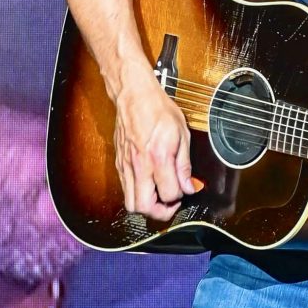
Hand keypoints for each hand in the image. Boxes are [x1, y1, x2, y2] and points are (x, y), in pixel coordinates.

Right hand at [114, 73, 200, 221]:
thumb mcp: (182, 134)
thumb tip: (189, 186)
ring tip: (160, 197)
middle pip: (144, 207)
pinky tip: (148, 185)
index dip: (179, 197)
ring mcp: (126, 166)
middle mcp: (139, 165)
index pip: (169, 194)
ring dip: (146, 206)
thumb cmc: (158, 110)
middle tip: (171, 204)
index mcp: (158, 157)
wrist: (134, 95)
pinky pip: (125, 190)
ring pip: (130, 203)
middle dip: (160, 212)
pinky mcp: (119, 164)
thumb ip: (184, 164)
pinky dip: (137, 194)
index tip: (184, 191)